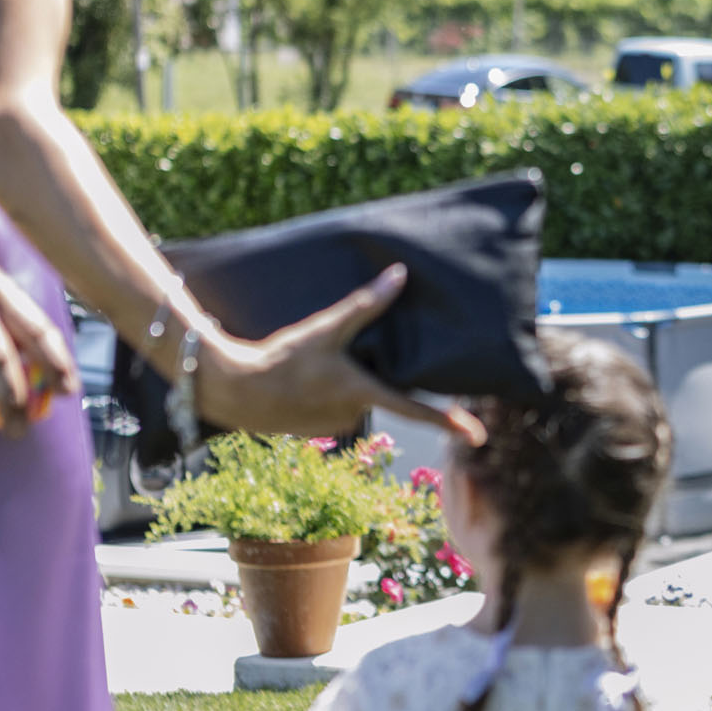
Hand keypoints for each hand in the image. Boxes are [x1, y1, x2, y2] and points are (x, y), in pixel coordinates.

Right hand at [192, 264, 486, 446]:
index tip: (476, 435)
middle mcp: (354, 414)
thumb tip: (400, 275)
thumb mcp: (325, 328)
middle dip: (376, 375)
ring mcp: (336, 425)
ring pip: (358, 398)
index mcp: (363, 392)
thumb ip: (366, 305)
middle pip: (383, 392)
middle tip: (343, 361)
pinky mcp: (316, 429)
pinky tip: (311, 379)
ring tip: (321, 365)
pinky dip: (331, 392)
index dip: (449, 421)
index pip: (416, 410)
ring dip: (350, 382)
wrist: (235, 390)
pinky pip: (336, 406)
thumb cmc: (283, 357)